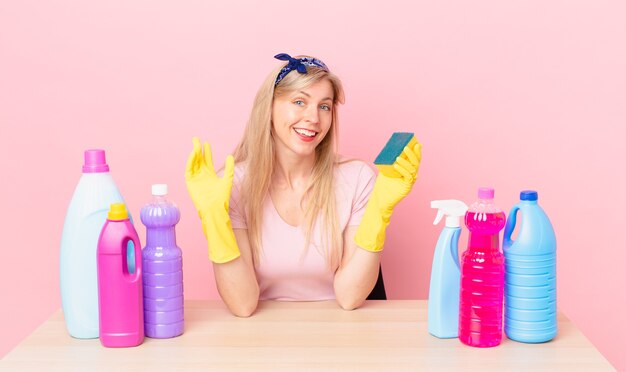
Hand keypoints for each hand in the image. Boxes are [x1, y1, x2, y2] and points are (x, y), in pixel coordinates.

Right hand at [185, 137, 239, 262]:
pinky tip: (194, 154)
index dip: (206, 152)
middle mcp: (202, 176)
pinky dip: (190, 161)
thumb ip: (229, 168)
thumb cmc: (222, 197)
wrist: (215, 209)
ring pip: (193, 163)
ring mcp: (195, 179)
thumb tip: (230, 156)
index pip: (206, 160)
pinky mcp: (190, 183)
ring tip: (196, 145)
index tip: (207, 143)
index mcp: (210, 175)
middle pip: (198, 159)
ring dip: (194, 154)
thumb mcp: (227, 180)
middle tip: (196, 139)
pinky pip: (189, 170)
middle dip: (197, 149)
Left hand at [371, 142, 421, 212]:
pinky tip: (396, 165)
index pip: (415, 159)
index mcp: (408, 170)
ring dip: (406, 161)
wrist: (380, 199)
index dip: (417, 152)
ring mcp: (410, 182)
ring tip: (398, 156)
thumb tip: (388, 149)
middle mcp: (411, 175)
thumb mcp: (385, 169)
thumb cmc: (383, 184)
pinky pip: (408, 177)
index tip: (417, 143)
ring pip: (413, 169)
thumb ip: (389, 161)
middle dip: (413, 154)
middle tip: (408, 147)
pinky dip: (403, 170)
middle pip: (416, 163)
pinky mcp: (407, 188)